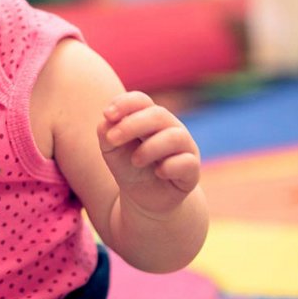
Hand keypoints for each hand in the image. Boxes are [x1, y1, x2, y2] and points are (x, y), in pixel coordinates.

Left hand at [98, 92, 200, 216]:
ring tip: (135, 161)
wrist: (144, 197)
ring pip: (175, 137)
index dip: (125, 104)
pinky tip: (159, 173)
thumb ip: (106, 133)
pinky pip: (187, 162)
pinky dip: (171, 166)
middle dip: (132, 125)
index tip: (107, 115)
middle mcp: (170, 128)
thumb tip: (106, 121)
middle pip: (158, 115)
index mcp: (149, 118)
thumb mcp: (112, 150)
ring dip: (150, 148)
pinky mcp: (191, 170)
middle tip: (111, 140)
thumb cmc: (128, 166)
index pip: (141, 101)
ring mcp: (184, 148)